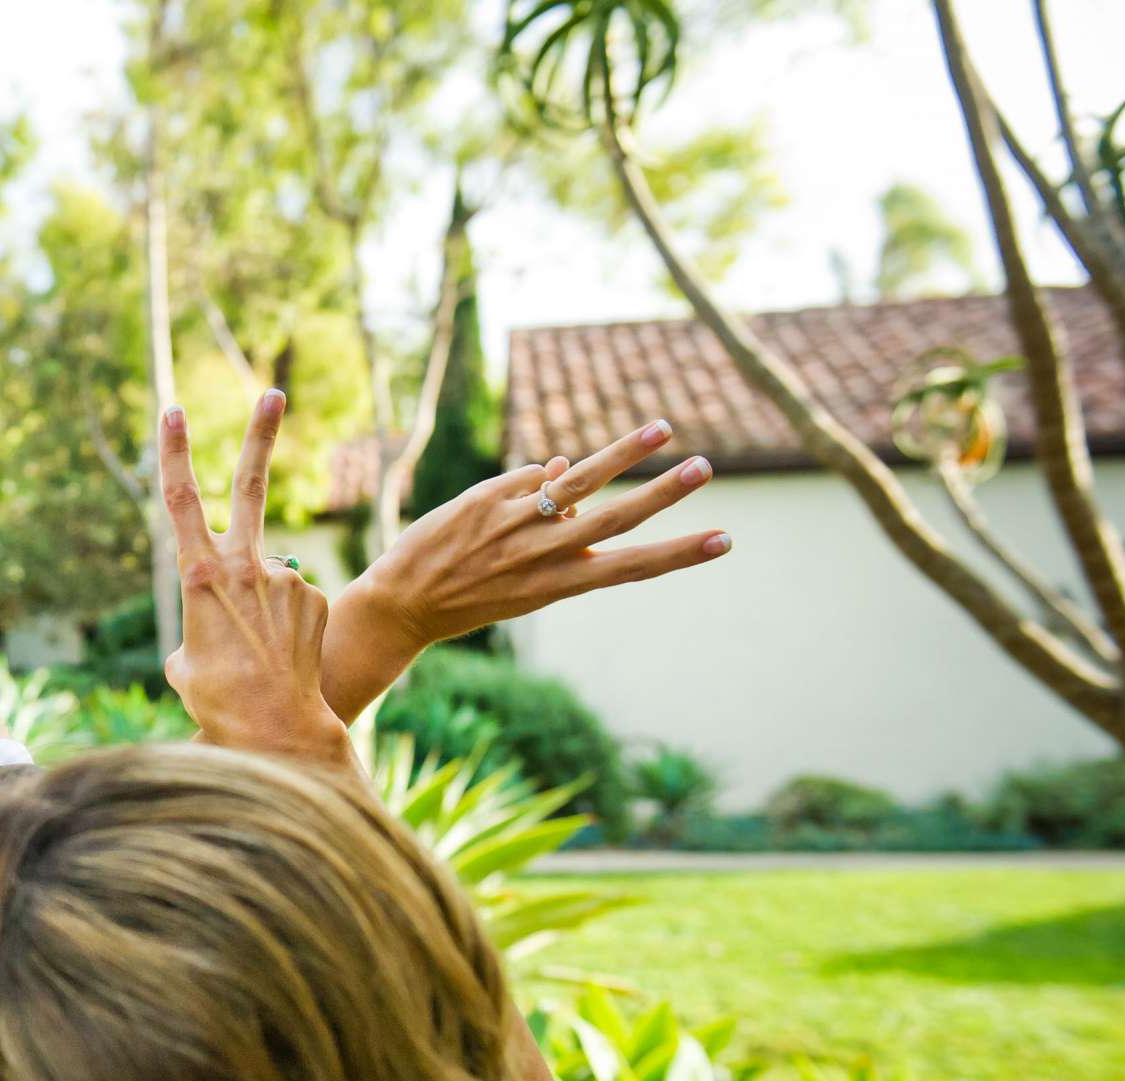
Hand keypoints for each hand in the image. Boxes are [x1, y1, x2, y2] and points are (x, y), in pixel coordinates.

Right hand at [159, 391, 348, 768]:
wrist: (275, 727)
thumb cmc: (216, 701)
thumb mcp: (182, 665)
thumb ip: (196, 627)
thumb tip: (220, 622)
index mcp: (199, 575)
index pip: (180, 499)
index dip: (174, 452)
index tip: (173, 411)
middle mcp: (244, 565)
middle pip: (250, 484)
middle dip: (261, 435)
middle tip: (274, 394)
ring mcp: (285, 577)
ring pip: (265, 578)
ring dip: (258, 611)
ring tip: (257, 659)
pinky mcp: (313, 596)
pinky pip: (292, 601)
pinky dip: (283, 626)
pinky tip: (283, 657)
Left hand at [322, 420, 728, 720]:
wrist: (401, 606)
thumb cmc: (467, 594)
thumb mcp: (518, 581)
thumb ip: (548, 531)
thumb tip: (562, 466)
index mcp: (560, 585)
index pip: (631, 568)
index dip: (679, 553)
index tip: (723, 540)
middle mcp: (542, 557)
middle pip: (615, 520)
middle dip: (663, 494)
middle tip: (706, 468)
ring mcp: (513, 527)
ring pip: (576, 483)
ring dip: (622, 454)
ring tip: (662, 430)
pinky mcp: (482, 502)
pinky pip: (526, 477)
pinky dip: (536, 476)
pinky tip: (537, 478)